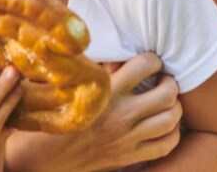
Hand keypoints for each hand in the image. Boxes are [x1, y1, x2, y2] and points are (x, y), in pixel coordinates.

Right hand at [6, 53, 181, 171]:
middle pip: (167, 94)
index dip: (153, 59)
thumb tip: (113, 56)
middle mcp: (121, 115)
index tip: (150, 61)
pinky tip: (165, 126)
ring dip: (175, 108)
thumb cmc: (50, 120)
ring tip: (168, 101)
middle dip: (170, 83)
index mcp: (105, 92)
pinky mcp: (128, 158)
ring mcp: (127, 139)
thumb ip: (93, 71)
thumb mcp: (66, 88)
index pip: (144, 66)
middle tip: (164, 80)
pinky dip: (172, 134)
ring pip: (170, 120)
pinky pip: (165, 146)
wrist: (41, 160)